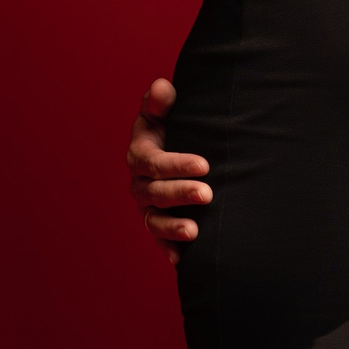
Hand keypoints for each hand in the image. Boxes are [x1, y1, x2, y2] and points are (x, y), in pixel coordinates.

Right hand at [126, 76, 211, 249]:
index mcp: (141, 154)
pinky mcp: (158, 225)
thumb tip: (163, 88)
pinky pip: (160, 241)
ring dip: (173, 228)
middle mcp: (140, 184)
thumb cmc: (175, 127)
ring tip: (194, 232)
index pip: (156, 162)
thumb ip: (161, 101)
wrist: (180, 150)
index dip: (178, 164)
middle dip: (181, 194)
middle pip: (157, 193)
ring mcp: (148, 207)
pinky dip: (169, 250)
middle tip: (208, 194)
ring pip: (155, 221)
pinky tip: (183, 260)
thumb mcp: (164, 112)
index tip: (205, 165)